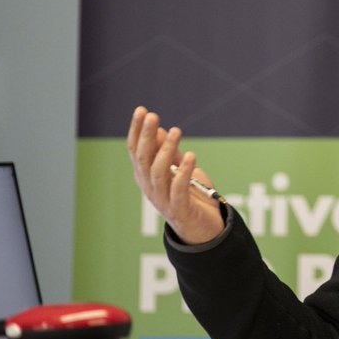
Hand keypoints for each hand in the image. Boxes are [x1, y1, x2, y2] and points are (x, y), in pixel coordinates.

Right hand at [127, 106, 223, 244]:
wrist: (204, 229)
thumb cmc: (191, 196)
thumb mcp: (180, 169)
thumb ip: (169, 152)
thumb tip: (158, 128)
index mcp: (146, 176)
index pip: (135, 150)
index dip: (136, 131)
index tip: (141, 110)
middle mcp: (149, 187)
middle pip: (143, 159)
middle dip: (146, 136)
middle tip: (152, 115)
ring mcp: (162, 200)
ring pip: (158, 172)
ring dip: (166, 150)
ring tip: (176, 131)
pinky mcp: (180, 209)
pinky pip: (178, 189)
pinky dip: (183, 172)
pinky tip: (191, 156)